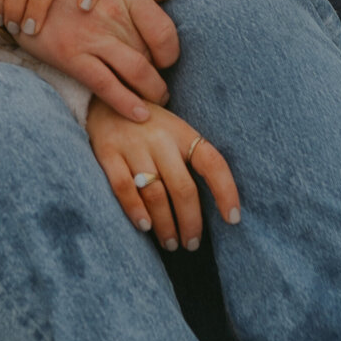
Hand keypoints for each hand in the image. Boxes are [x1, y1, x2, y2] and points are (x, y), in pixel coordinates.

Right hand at [21, 0, 184, 121]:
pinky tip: (139, 114)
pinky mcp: (70, 55)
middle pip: (151, 54)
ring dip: (151, 93)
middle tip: (160, 88)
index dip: (172, 52)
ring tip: (154, 101)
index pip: (165, 30)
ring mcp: (92, 36)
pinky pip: (106, 85)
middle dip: (160, 76)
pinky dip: (126, 103)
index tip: (167, 61)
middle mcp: (113, 13)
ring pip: (136, 72)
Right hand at [86, 97, 240, 249]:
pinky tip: (145, 227)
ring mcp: (133, 145)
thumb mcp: (174, 131)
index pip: (213, 163)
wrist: (107, 96)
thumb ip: (190, 158)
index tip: (233, 219)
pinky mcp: (108, 152)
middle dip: (191, 222)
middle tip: (192, 244)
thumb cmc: (148, 124)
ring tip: (171, 243)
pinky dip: (135, 211)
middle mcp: (161, 139)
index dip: (226, 192)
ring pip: (155, 193)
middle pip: (183, 187)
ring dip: (165, 224)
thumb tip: (214, 203)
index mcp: (183, 133)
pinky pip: (124, 188)